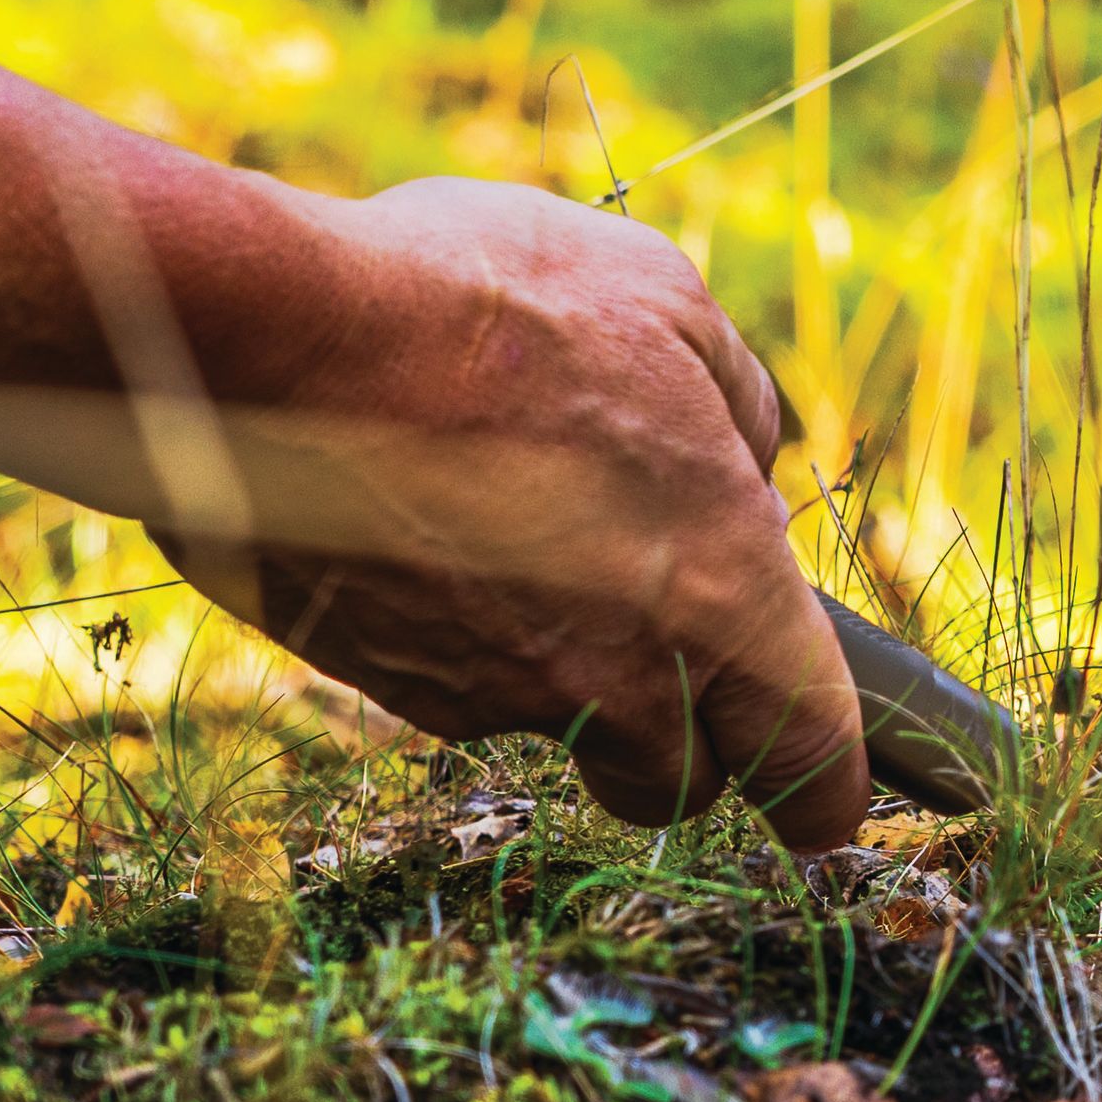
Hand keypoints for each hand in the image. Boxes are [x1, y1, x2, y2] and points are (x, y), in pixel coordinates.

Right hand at [174, 177, 870, 842]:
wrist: (273, 339)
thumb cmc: (489, 305)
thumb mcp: (665, 304)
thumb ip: (736, 405)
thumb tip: (741, 456)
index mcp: (720, 594)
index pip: (810, 757)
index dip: (828, 789)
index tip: (828, 797)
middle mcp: (614, 676)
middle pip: (676, 782)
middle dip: (682, 738)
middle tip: (667, 643)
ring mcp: (486, 694)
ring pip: (551, 727)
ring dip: (553, 664)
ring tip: (510, 525)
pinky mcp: (379, 684)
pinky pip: (443, 683)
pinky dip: (448, 627)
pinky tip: (417, 518)